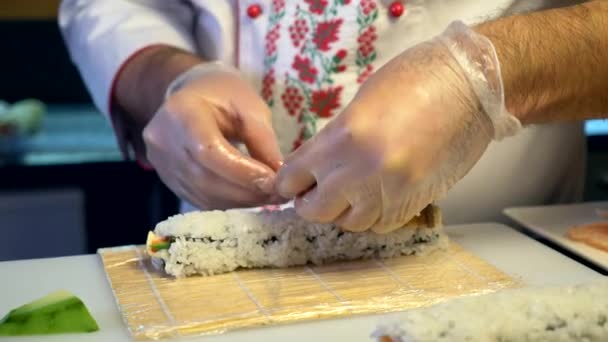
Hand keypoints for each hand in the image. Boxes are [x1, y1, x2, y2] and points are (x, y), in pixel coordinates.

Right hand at [143, 63, 284, 209]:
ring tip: (270, 196)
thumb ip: (262, 140)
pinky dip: (229, 202)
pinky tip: (250, 197)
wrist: (192, 95)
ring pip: (203, 194)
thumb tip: (280, 177)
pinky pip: (200, 199)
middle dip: (246, 190)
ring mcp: (162, 164)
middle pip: (205, 178)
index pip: (209, 151)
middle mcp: (163, 141)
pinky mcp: (169, 181)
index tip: (274, 181)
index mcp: (181, 113)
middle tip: (280, 194)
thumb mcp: (249, 107)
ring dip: (241, 200)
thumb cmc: (224, 95)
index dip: (242, 172)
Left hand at [276, 22, 519, 232]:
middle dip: (311, 203)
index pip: (293, 176)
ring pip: (348, 223)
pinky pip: (380, 225)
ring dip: (344, 211)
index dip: (287, 182)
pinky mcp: (413, 205)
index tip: (290, 184)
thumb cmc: (415, 81)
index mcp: (341, 138)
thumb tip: (316, 164)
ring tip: (351, 193)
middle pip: (314, 210)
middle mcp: (360, 172)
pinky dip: (373, 216)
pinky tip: (377, 197)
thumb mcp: (360, 103)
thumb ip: (333, 138)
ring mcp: (388, 193)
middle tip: (317, 192)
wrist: (470, 88)